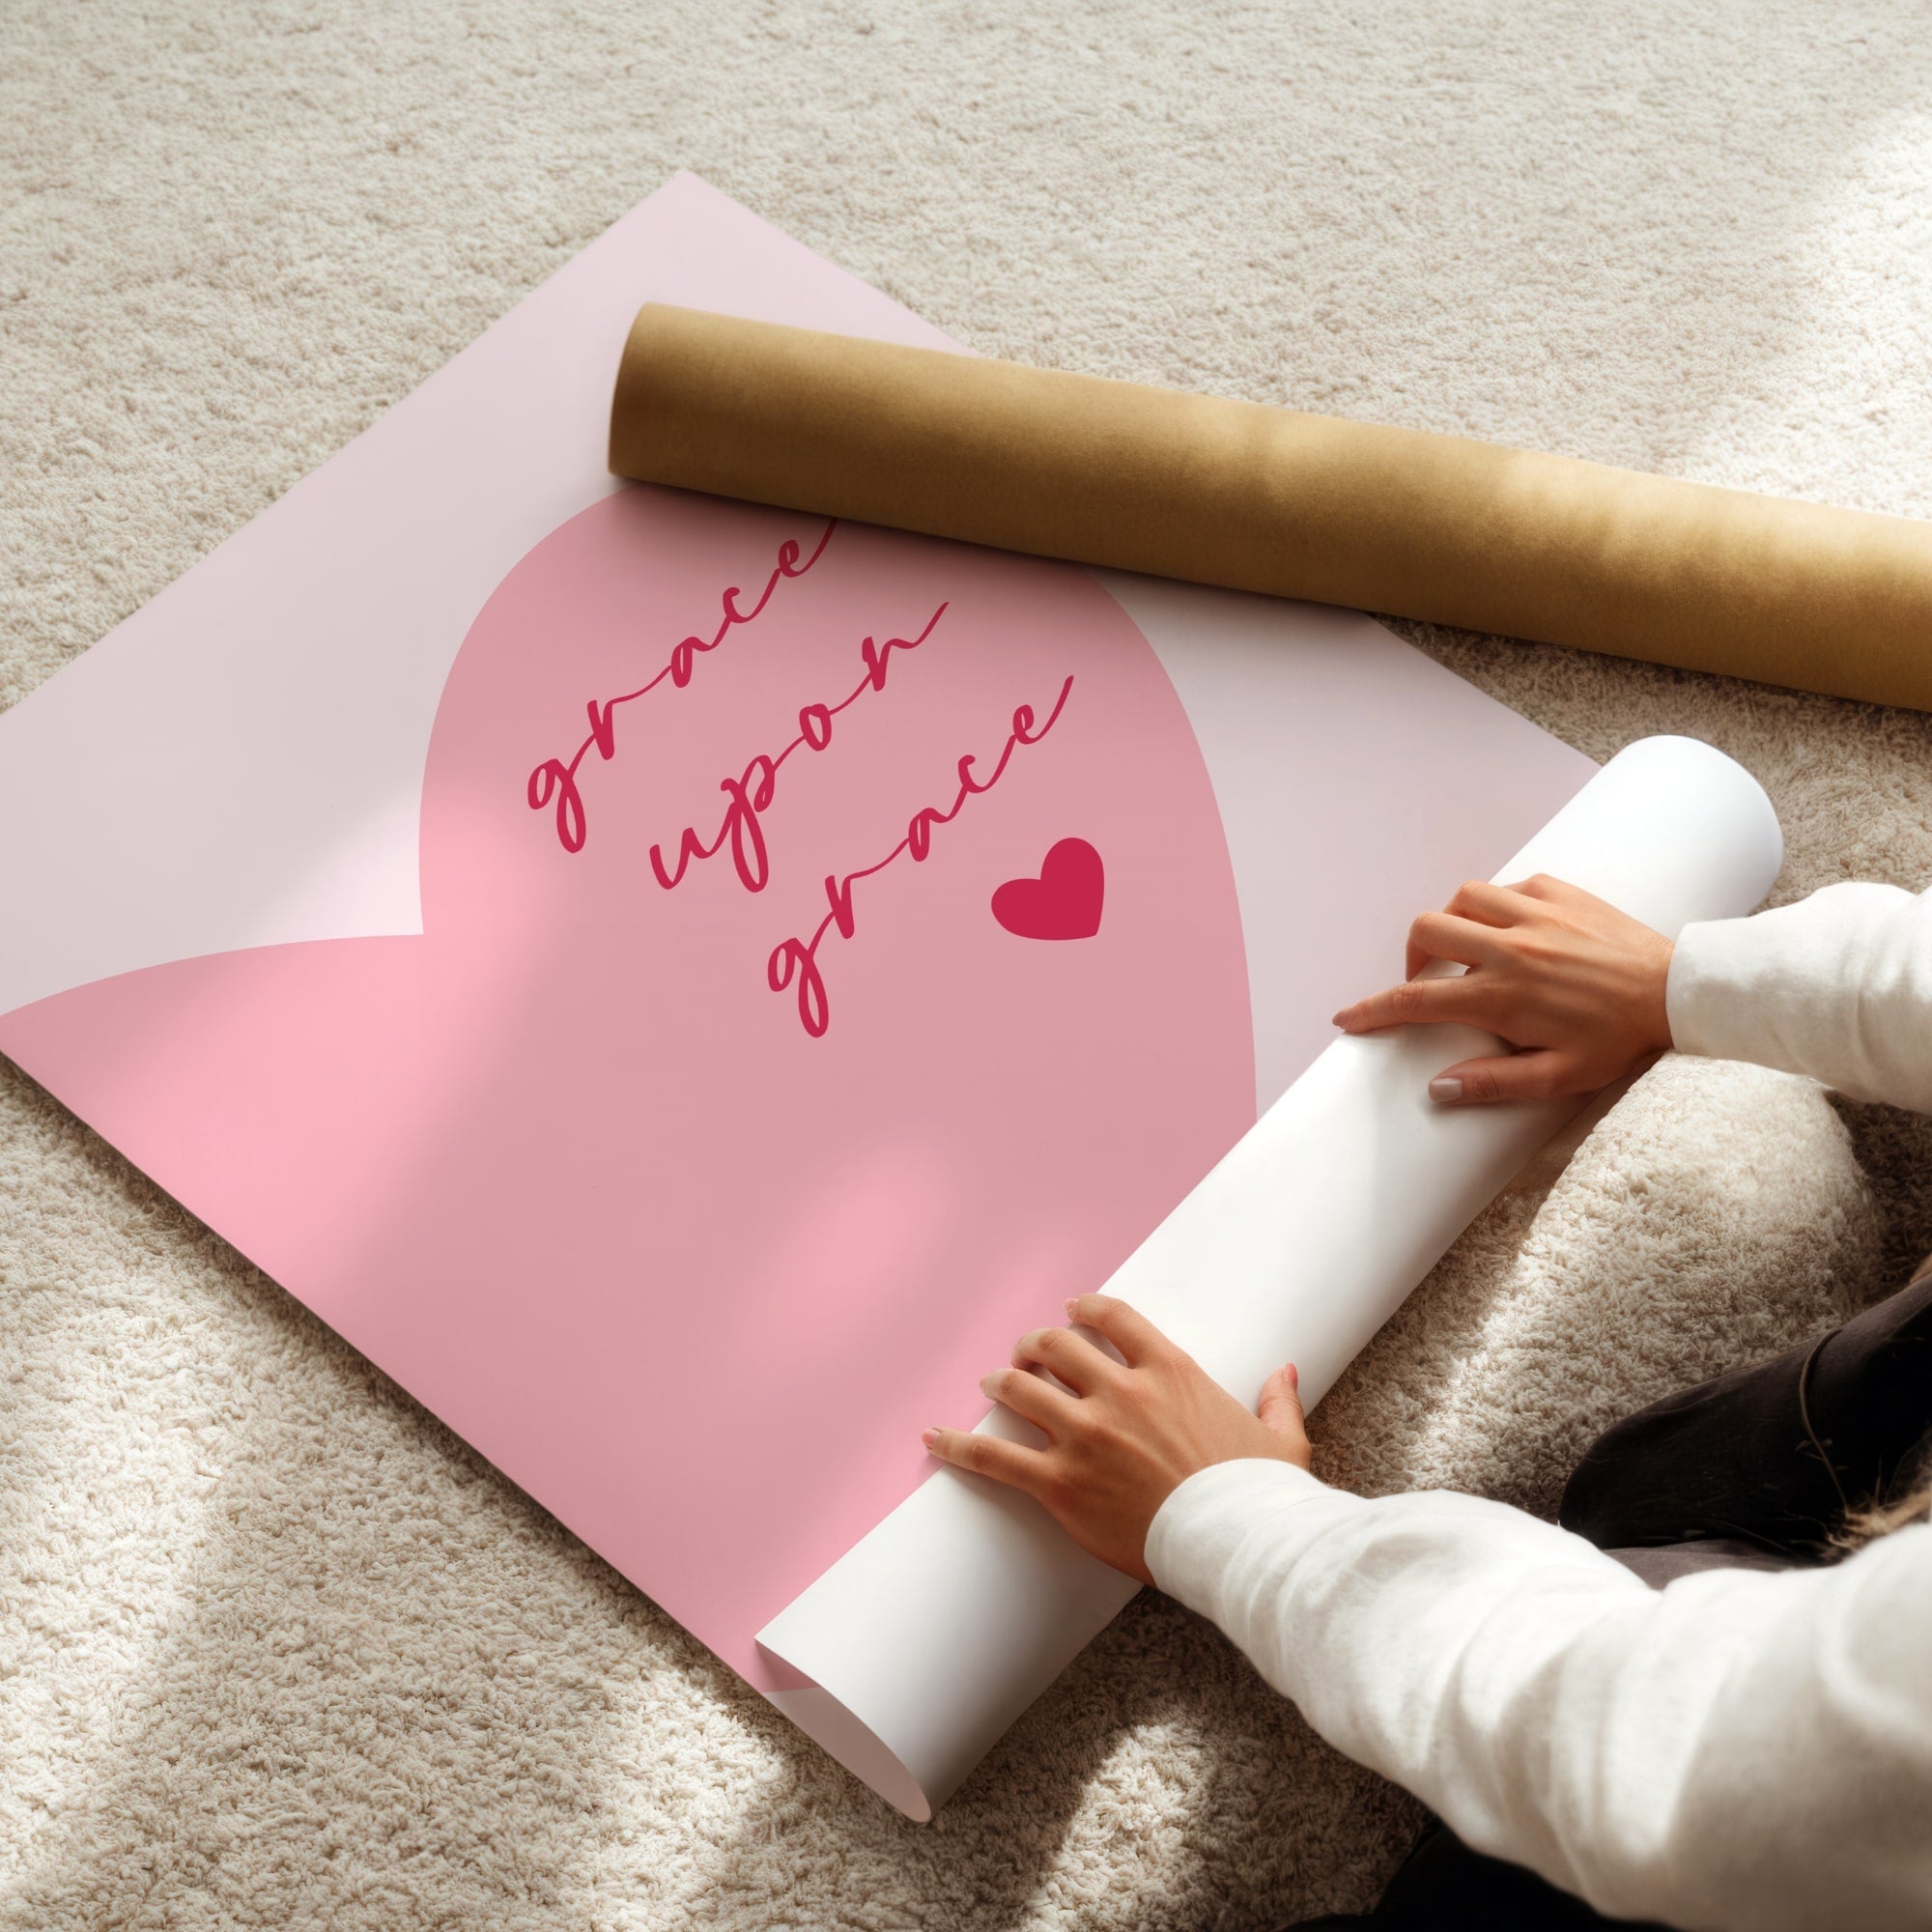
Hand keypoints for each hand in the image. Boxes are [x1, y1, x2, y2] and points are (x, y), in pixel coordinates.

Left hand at [921, 1293, 1310, 1583]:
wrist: (1238, 1544)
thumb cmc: (1261, 1495)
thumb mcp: (1280, 1439)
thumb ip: (1277, 1399)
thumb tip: (1285, 1372)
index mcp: (1170, 1371)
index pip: (1113, 1318)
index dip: (1085, 1310)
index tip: (1072, 1311)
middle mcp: (1120, 1392)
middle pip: (1057, 1347)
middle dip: (1036, 1345)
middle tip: (1026, 1353)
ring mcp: (1085, 1435)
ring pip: (1021, 1389)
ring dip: (1001, 1383)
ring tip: (992, 1384)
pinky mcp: (1060, 1483)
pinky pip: (995, 1456)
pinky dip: (960, 1445)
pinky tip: (935, 1437)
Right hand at [1331, 874, 1673, 1105]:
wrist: (1677, 991)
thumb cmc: (1619, 1039)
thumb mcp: (1559, 1077)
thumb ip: (1494, 1083)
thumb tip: (1438, 1089)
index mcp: (1502, 995)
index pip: (1416, 1001)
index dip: (1373, 1010)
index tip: (1348, 1017)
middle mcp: (1510, 947)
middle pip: (1427, 931)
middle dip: (1411, 956)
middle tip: (1427, 981)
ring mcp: (1535, 914)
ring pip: (1462, 898)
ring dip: (1451, 923)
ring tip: (1465, 949)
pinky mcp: (1560, 892)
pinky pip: (1508, 886)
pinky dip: (1496, 905)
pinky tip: (1511, 928)